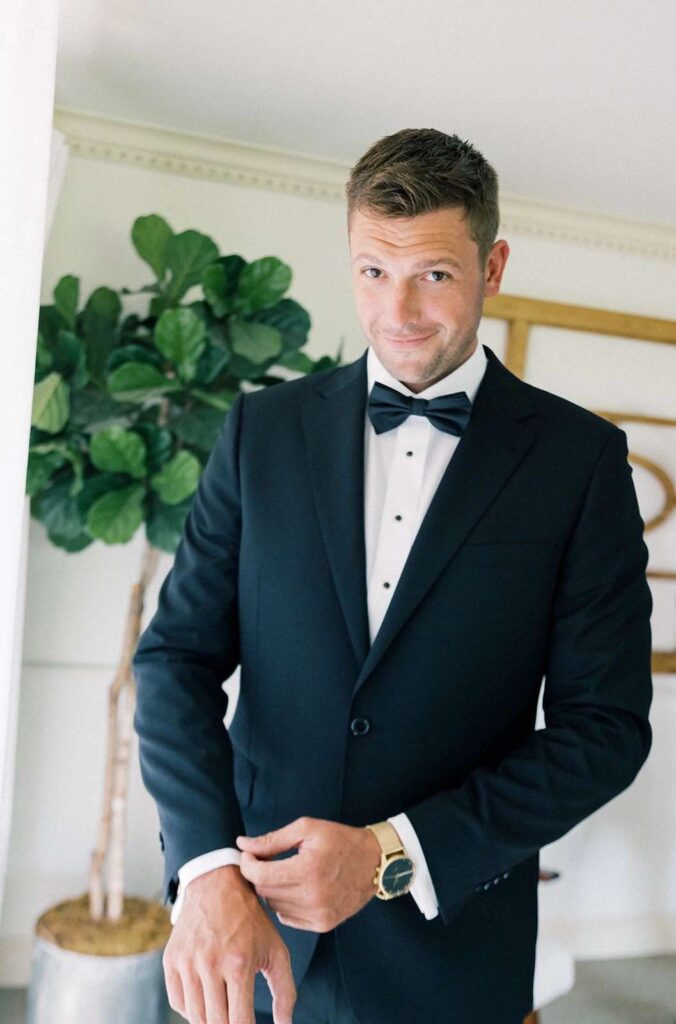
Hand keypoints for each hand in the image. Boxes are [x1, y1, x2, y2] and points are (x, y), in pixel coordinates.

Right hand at [162, 864, 295, 1023]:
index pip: (239, 1022)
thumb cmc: (251, 921)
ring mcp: (187, 962)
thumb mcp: (276, 949)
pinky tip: (206, 1000)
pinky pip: (178, 1003)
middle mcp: (210, 964)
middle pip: (215, 1023)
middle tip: (236, 1018)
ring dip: (210, 1020)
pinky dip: (191, 1010)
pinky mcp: (171, 959)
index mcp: (239, 964)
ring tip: (223, 1012)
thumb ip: (285, 990)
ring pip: (195, 1017)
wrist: (217, 884)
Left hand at [236, 816, 381, 931]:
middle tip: (265, 860)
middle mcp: (313, 897)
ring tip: (284, 872)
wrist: (374, 862)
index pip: (261, 875)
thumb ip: (272, 839)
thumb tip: (243, 843)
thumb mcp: (307, 829)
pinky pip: (288, 917)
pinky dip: (285, 903)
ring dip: (272, 889)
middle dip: (259, 874)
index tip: (248, 854)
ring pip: (274, 906)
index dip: (247, 863)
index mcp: (308, 869)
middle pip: (265, 891)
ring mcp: (319, 914)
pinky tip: (296, 888)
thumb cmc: (340, 840)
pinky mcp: (323, 924)